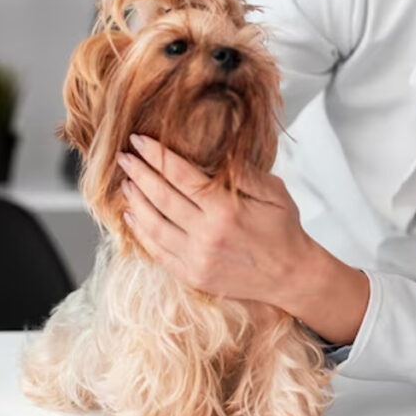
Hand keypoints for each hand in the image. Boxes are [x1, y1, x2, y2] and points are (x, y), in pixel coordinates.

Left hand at [116, 133, 314, 306]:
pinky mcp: (193, 275)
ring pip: (154, 225)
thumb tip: (216, 151)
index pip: (180, 175)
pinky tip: (133, 216)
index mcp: (226, 209)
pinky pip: (158, 252)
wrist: (291, 275)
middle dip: (139, 173)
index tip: (140, 140)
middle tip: (124, 157)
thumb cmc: (284, 229)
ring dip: (135, 201)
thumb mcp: (273, 192)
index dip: (157, 156)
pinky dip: (141, 233)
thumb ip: (243, 172)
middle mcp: (208, 234)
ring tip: (126, 183)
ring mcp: (198, 258)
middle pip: (161, 197)